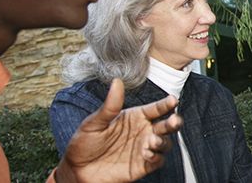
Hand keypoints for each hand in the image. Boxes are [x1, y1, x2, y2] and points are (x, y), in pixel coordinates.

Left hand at [55, 78, 182, 182]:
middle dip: (174, 122)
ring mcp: (145, 148)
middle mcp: (143, 131)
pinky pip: (158, 161)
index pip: (156, 108)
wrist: (78, 169)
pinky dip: (156, 157)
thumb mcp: (94, 122)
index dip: (165, 104)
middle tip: (173, 120)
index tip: (172, 100)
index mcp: (135, 117)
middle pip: (167, 125)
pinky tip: (147, 154)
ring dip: (163, 141)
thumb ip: (110, 105)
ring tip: (152, 141)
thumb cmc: (85, 143)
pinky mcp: (143, 166)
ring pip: (165, 143)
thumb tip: (116, 82)